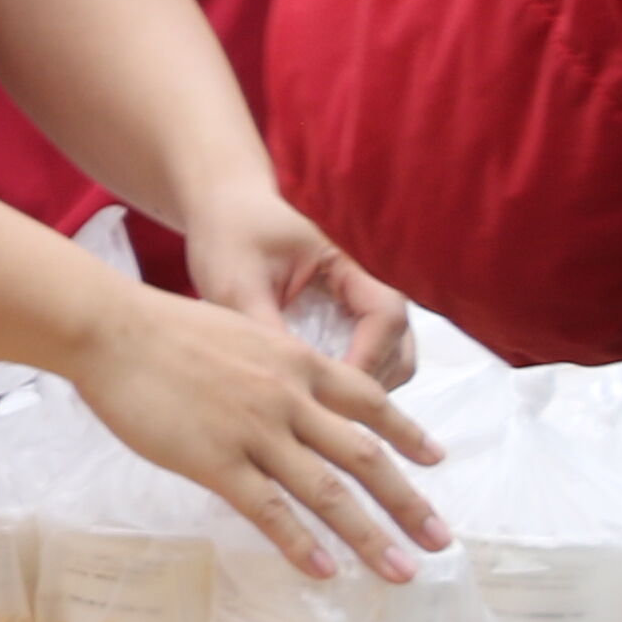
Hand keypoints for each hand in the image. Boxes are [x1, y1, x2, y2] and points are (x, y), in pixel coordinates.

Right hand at [56, 280, 444, 582]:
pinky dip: (301, 542)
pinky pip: (268, 509)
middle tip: (440, 539)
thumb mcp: (240, 332)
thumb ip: (272, 363)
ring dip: (370, 535)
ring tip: (401, 571)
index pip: (369, 402)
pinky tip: (324, 570)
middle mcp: (289, 399)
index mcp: (297, 363)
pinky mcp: (214, 460)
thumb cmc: (162, 327)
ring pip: (328, 491)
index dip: (407, 433)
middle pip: (364, 457)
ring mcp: (255, 432)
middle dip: (407, 502)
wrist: (112, 328)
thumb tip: (286, 390)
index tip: (435, 459)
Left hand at [176, 188, 413, 385]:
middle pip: (397, 349)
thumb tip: (283, 382)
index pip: (386, 318)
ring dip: (358, 389)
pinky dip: (344, 382)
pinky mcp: (346, 323)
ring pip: (387, 362)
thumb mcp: (238, 281)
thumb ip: (263, 326)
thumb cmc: (232, 234)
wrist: (224, 212)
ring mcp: (362, 306)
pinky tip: (304, 392)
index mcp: (355, 262)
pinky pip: (363, 362)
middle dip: (365, 385)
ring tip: (308, 404)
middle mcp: (371, 286)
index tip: (328, 391)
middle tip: (315, 410)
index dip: (364, 360)